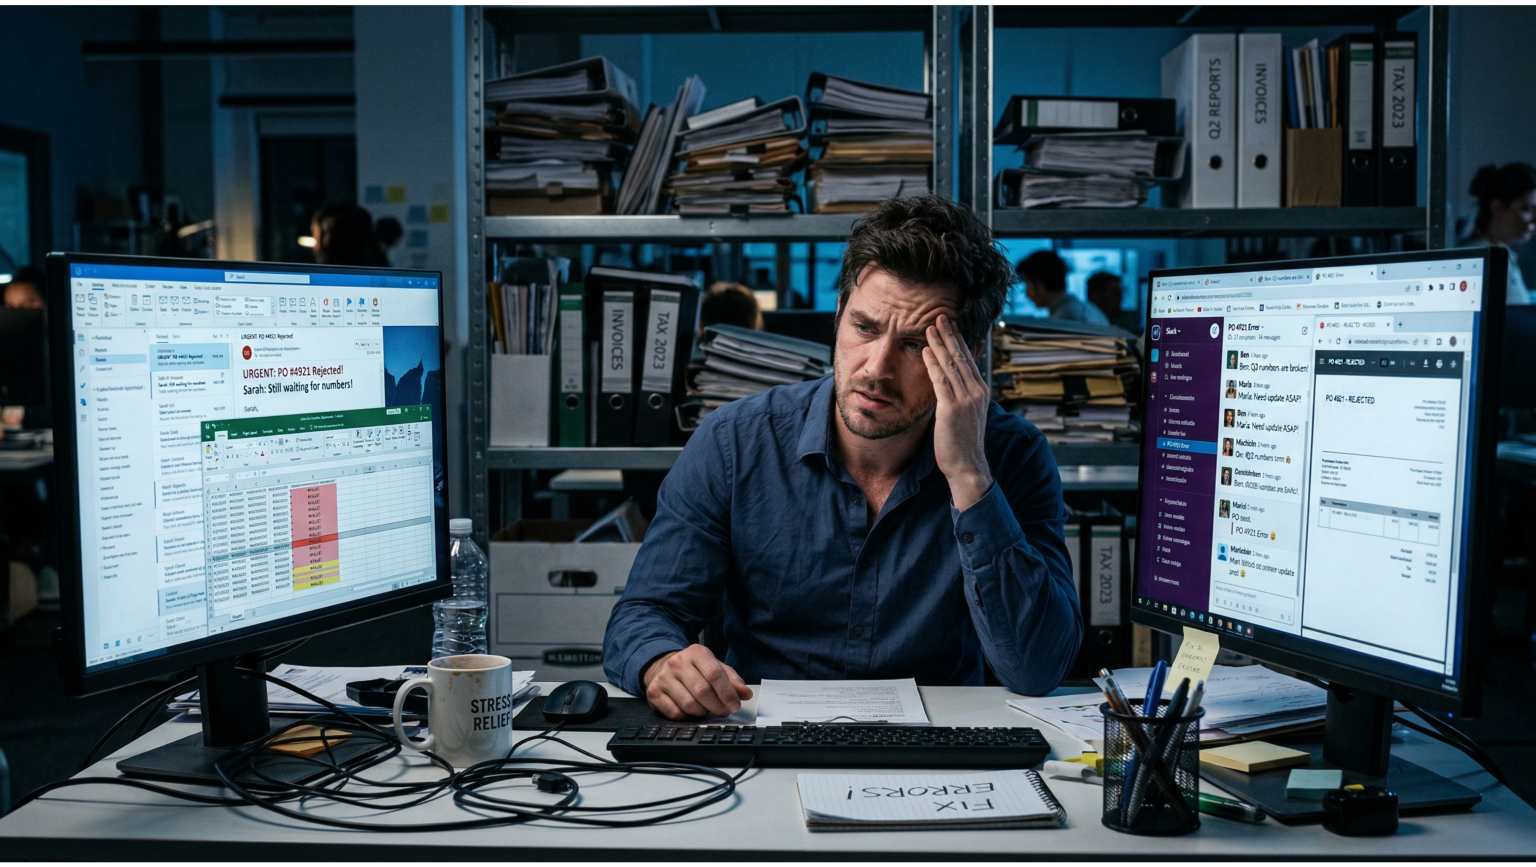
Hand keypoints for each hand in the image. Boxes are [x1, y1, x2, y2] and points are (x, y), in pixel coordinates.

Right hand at [641, 644, 753, 719]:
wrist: (664, 668)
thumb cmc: (695, 670)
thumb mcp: (715, 668)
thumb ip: (732, 680)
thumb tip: (745, 694)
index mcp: (696, 652)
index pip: (714, 673)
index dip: (727, 693)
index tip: (735, 706)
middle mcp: (677, 662)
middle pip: (702, 691)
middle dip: (717, 706)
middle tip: (724, 711)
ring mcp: (663, 677)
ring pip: (689, 704)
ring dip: (702, 712)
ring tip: (706, 709)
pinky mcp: (653, 692)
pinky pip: (675, 713)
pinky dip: (687, 717)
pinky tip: (690, 711)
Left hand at [923, 314, 993, 510]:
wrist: (967, 466)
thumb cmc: (962, 443)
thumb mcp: (966, 414)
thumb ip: (960, 395)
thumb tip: (949, 382)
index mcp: (981, 391)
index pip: (969, 359)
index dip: (959, 340)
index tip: (951, 325)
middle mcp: (976, 392)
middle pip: (961, 356)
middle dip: (950, 334)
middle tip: (941, 315)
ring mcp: (966, 399)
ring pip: (951, 364)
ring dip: (940, 343)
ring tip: (930, 326)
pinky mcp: (952, 408)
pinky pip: (941, 381)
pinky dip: (933, 364)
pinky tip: (926, 350)